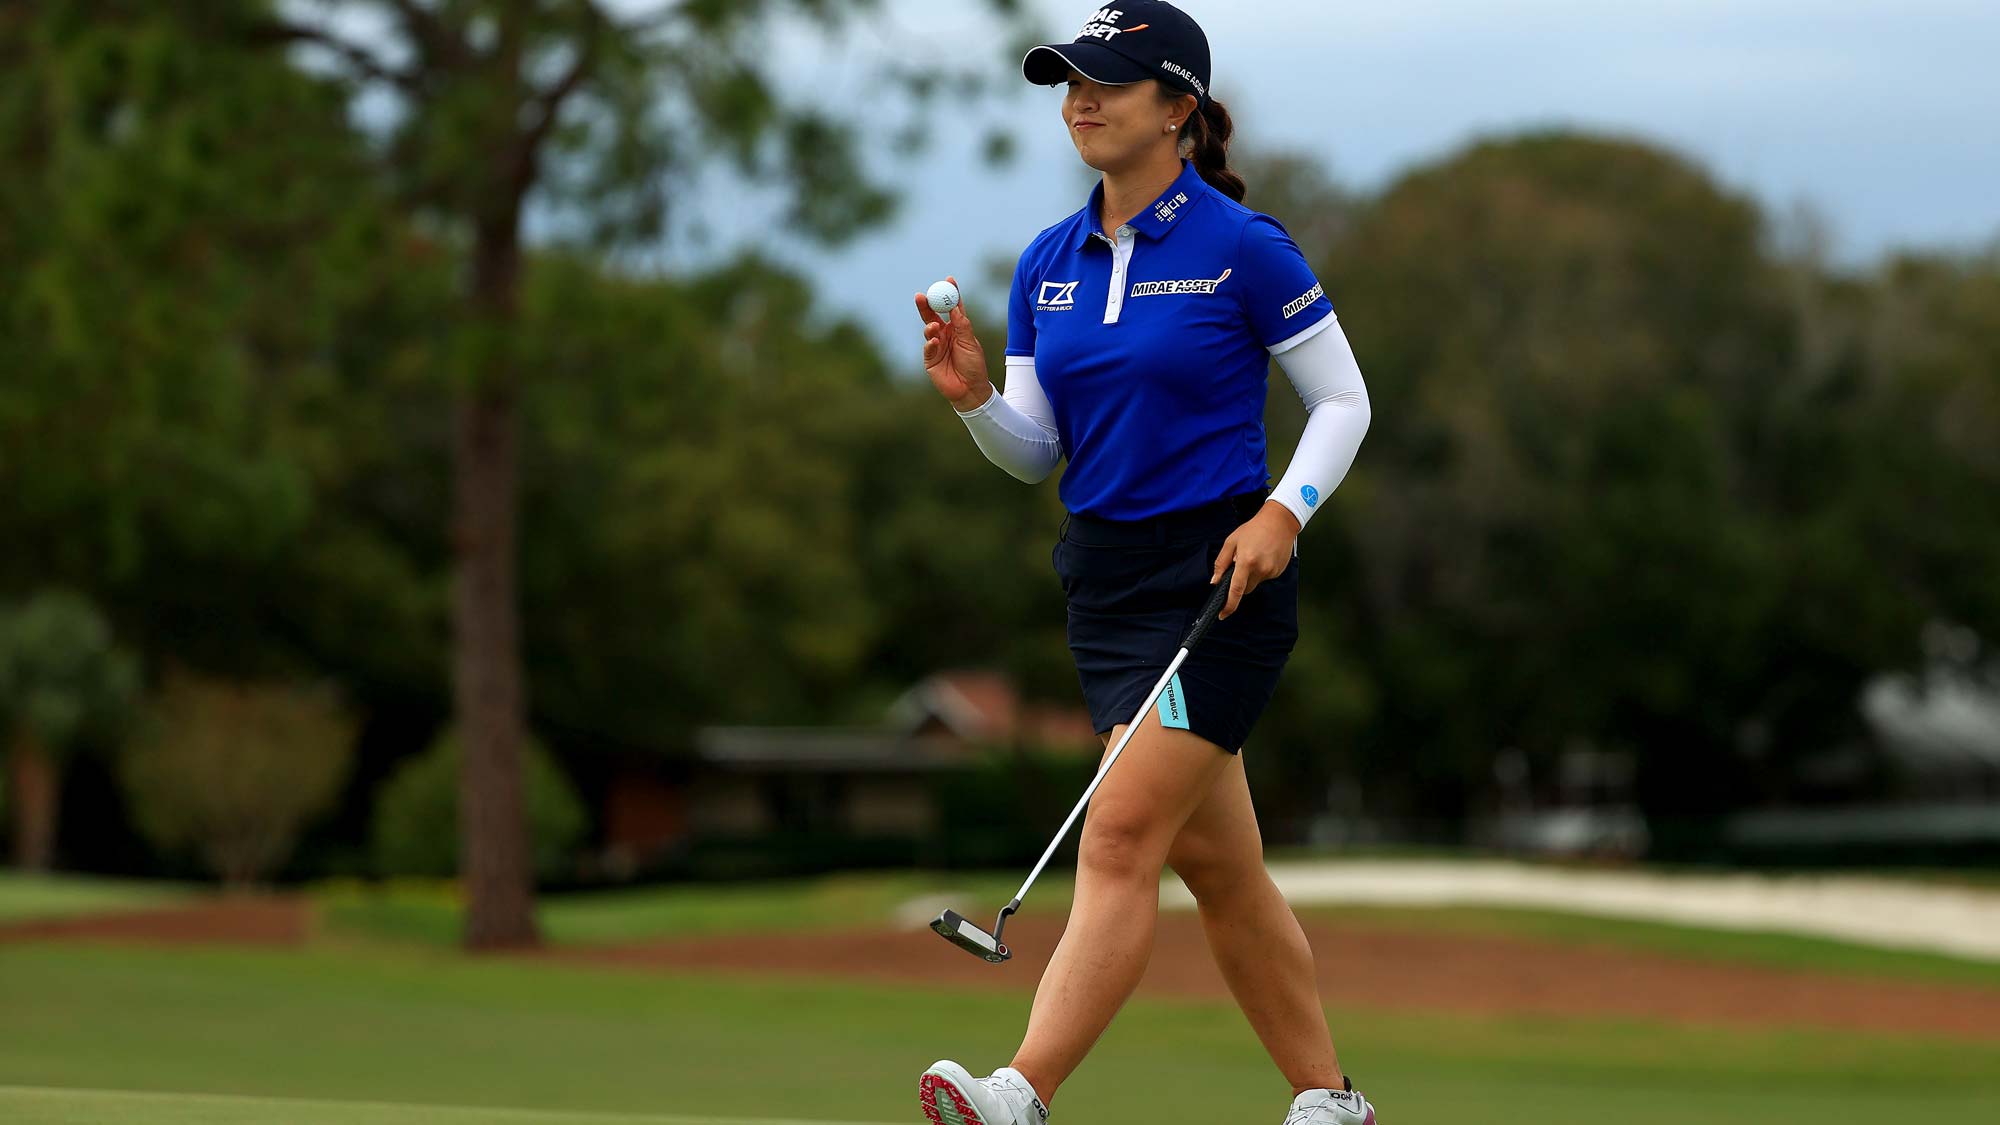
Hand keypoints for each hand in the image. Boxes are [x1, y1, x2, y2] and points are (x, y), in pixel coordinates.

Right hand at [913, 275, 992, 411]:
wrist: (971, 390)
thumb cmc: (974, 366)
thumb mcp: (970, 342)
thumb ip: (962, 325)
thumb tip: (955, 307)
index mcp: (957, 328)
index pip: (953, 307)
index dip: (951, 294)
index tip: (949, 279)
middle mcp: (945, 334)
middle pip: (933, 315)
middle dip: (927, 304)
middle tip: (921, 295)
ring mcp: (936, 346)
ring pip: (928, 329)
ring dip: (929, 326)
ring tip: (933, 327)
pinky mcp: (930, 360)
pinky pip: (927, 347)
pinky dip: (930, 343)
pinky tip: (934, 342)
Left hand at [1210, 502, 1300, 618]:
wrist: (1280, 522)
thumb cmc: (1254, 529)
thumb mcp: (1231, 541)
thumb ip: (1221, 562)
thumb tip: (1215, 581)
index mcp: (1247, 562)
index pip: (1236, 590)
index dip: (1228, 605)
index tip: (1222, 614)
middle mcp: (1261, 569)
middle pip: (1246, 589)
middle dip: (1240, 582)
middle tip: (1241, 564)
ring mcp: (1272, 572)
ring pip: (1256, 583)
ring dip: (1251, 575)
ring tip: (1254, 555)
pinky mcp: (1278, 571)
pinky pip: (1265, 577)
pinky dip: (1261, 571)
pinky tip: (1263, 556)